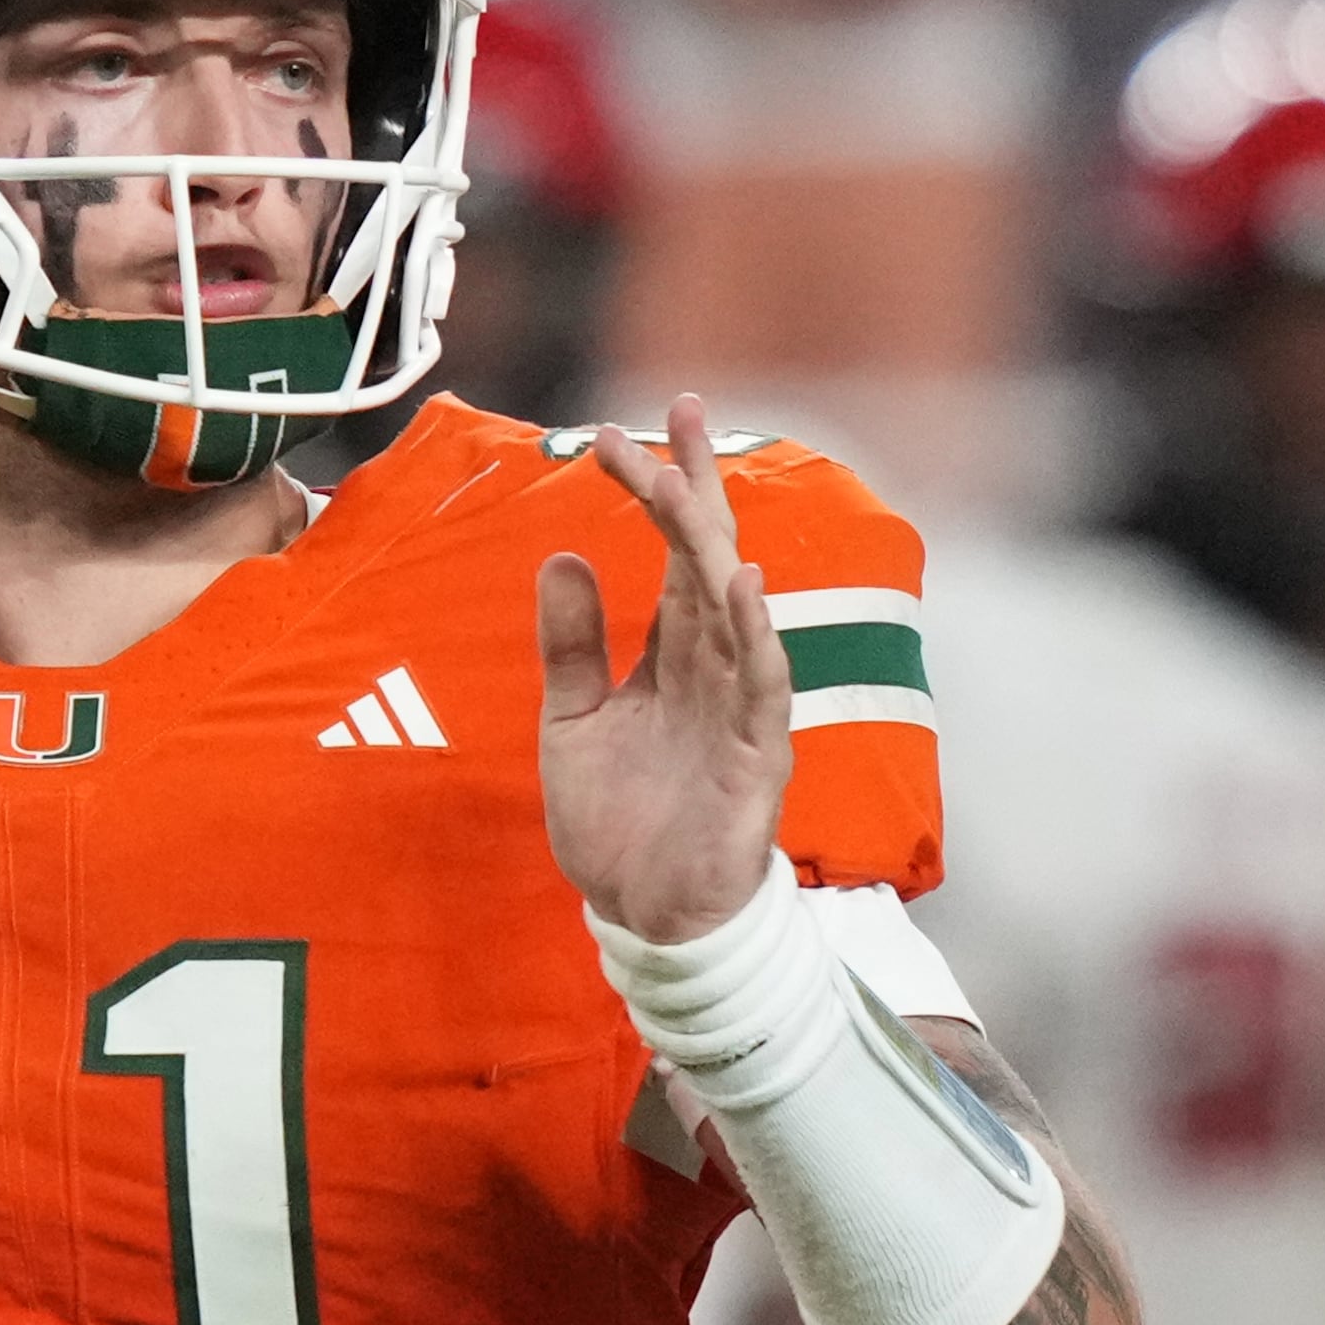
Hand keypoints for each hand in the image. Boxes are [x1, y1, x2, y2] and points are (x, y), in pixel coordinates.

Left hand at [537, 393, 792, 942]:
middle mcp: (713, 668)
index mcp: (673, 655)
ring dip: (712, 542)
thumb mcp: (574, 720)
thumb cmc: (620, 821)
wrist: (640, 915)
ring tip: (688, 480)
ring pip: (734, 608)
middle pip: (711, 556)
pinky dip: (754, 634)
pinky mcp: (755, 758)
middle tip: (680, 408)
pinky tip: (742, 583)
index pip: (673, 553)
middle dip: (697, 484)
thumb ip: (572, 645)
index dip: (655, 489)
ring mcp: (739, 709)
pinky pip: (760, 685)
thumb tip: (564, 555)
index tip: (614, 432)